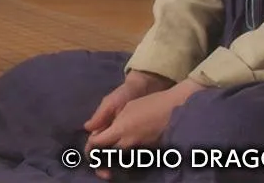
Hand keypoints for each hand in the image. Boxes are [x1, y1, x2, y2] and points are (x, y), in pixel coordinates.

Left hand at [85, 78, 204, 179]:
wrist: (175, 108)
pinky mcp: (150, 152)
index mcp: (120, 129)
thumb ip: (105, 117)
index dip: (90, 147)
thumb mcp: (125, 106)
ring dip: (113, 160)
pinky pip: (133, 159)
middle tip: (97, 159)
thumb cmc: (149, 103)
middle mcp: (129, 142)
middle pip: (108, 155)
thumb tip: (89, 127)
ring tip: (109, 159)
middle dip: (101, 158)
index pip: (98, 143)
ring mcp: (140, 149)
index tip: (89, 147)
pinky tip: (124, 156)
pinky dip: (126, 159)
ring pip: (120, 160)